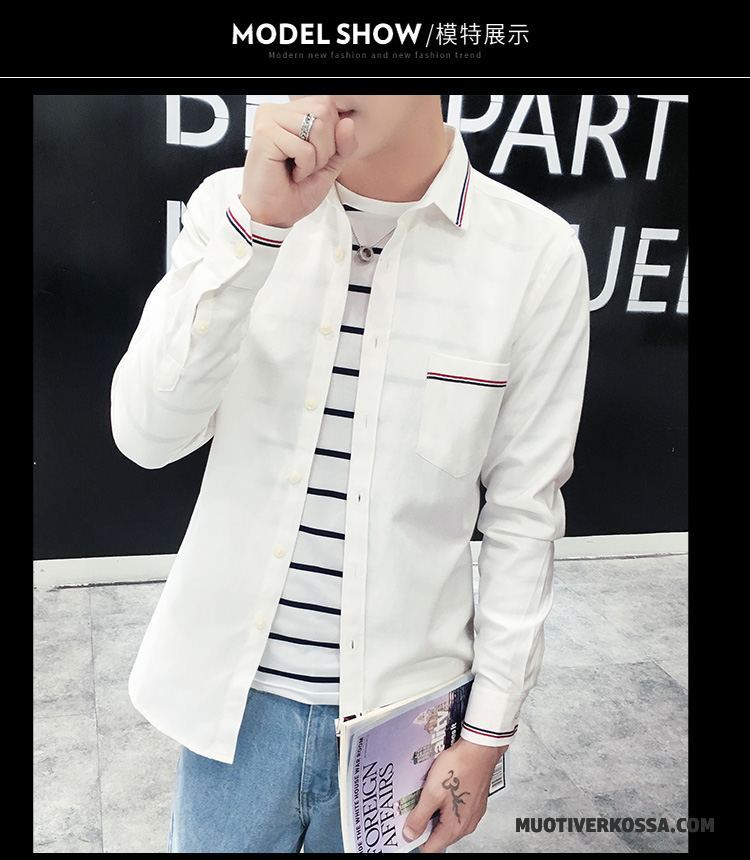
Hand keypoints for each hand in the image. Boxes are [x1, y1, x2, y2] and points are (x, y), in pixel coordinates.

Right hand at [240, 95, 358, 227]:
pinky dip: (304, 168)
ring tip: (298, 169)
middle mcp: (278, 111)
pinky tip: (290, 174)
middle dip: (325, 147)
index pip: (328, 105)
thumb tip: (347, 123)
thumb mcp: (330, 165)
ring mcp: (269, 119)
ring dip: (315, 159)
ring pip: (317, 127)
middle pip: (325, 112)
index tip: (314, 158)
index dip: (333, 137)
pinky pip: (305, 148)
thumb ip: (343, 144)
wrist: (274, 215)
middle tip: (306, 165)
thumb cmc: (296, 191)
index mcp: (291, 112)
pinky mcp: (265, 134)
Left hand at [402, 737, 507, 852]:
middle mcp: (466, 824)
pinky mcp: (474, 800)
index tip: (406, 829)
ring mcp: (472, 812)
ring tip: (426, 794)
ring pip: (447, 821)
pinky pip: (455, 809)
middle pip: (439, 834)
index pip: (431, 847)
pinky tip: (439, 788)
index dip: (416, 840)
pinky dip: (445, 803)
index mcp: (455, 827)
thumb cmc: (460, 767)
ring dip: (434, 811)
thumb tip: (410, 834)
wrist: (479, 748)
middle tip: (413, 808)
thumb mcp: (432, 792)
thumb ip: (419, 817)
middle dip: (424, 824)